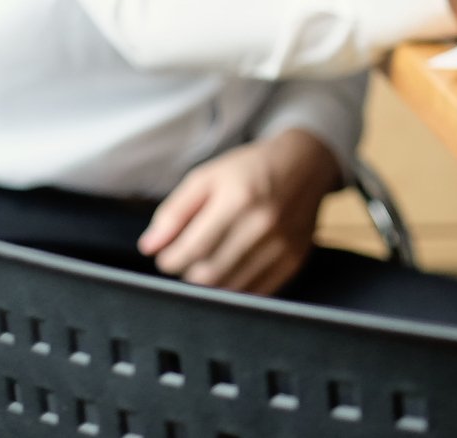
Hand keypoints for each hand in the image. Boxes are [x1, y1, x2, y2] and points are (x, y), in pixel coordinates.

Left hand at [138, 129, 338, 295]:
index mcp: (238, 200)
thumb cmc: (250, 169)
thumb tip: (150, 246)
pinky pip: (255, 293)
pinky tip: (231, 267)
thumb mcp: (207, 177)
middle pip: (208, 275)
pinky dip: (235, 287)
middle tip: (188, 258)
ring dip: (211, 282)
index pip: (191, 250)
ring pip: (230, 289)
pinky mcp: (293, 261)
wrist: (305, 164)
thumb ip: (174, 212)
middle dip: (188, 272)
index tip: (167, 254)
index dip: (169, 259)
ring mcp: (281, 246)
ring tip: (209, 261)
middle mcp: (263, 225)